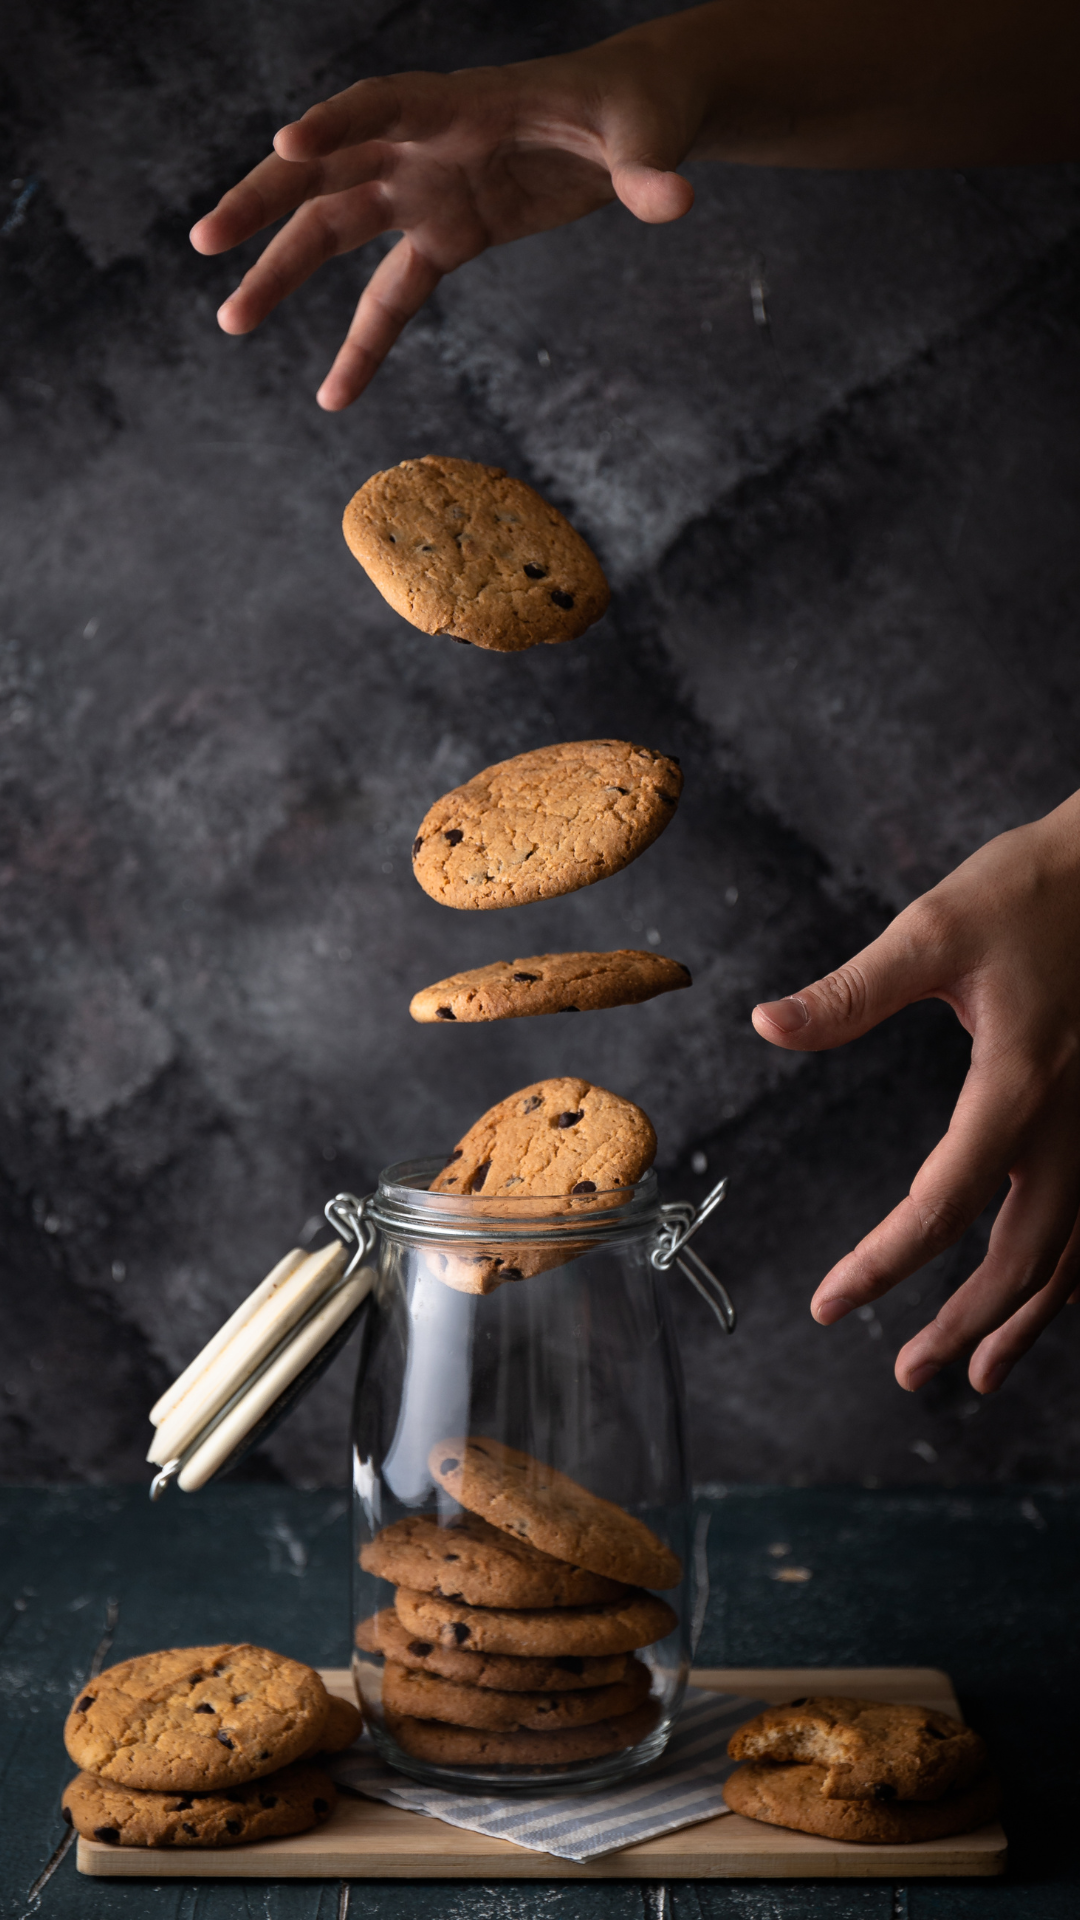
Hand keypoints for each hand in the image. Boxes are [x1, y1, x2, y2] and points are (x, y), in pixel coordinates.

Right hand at [189, 35, 698, 410]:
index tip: (287, 144)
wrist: (643, 122)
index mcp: (464, 102)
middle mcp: (428, 144)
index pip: (385, 103)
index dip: (338, 121)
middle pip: (330, 169)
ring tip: (231, 319)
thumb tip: (674, 200)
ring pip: (337, 230)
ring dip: (283, 273)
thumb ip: (648, 166)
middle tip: (206, 241)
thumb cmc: (643, 108)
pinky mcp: (447, 236)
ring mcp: (428, 191)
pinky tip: (333, 395)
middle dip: (266, 201)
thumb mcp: (650, 131)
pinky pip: (392, 296)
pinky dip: (362, 343)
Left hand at [752, 791, 1079, 1393]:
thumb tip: (764, 1024)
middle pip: (1020, 1259)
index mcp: (1018, 1086)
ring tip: (979, 1376)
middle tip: (908, 1372)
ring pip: (1074, 1257)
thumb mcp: (936, 929)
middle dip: (963, 1326)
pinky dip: (1075, 1278)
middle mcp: (1075, 1124)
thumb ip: (851, 992)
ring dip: (1025, 1323)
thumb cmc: (1038, 889)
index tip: (829, 1306)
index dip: (880, 1266)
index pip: (938, 1207)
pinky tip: (1052, 1303)